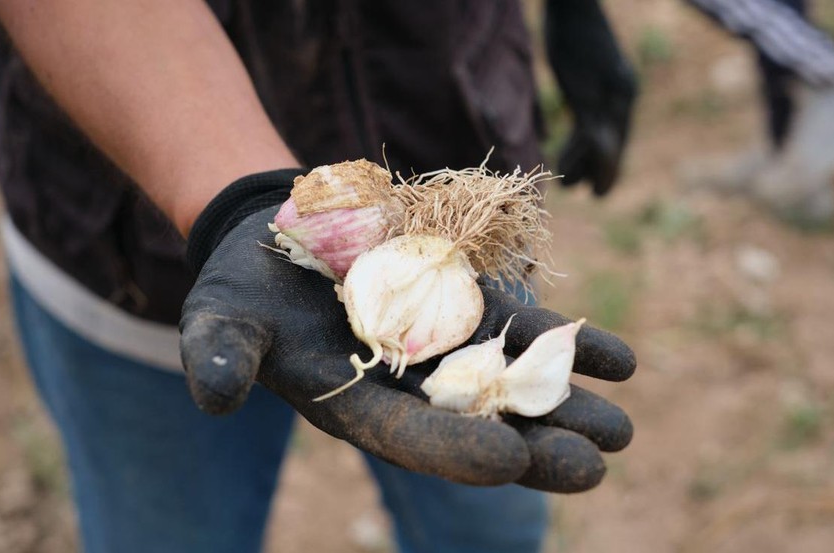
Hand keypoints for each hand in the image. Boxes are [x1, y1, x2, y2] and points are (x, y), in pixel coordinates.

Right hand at [180, 176, 636, 491]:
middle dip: (535, 446)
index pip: (411, 437)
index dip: (458, 450)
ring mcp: (445, 347)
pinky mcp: (467, 307)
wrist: (279, 237)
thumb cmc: (243, 287)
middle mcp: (409, 387)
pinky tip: (621, 360)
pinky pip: (524, 328)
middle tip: (595, 465)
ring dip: (567, 402)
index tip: (511, 459)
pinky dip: (570, 341)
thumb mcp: (219, 319)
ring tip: (622, 426)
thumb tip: (211, 396)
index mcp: (355, 404)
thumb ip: (219, 356)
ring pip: (513, 381)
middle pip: (479, 424)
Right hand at [545, 0, 637, 195]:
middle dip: (607, 169)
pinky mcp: (588, 96)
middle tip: (597, 194)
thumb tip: (583, 103)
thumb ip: (590, 86)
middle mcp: (623, 94)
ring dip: (589, 170)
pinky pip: (587, 138)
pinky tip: (568, 175)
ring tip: (577, 189)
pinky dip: (579, 160)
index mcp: (625, 87)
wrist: (575, 3)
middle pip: (616, 141)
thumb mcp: (587, 61)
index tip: (599, 174)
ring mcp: (607, 96)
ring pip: (603, 145)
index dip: (610, 157)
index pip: (620, 131)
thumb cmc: (577, 26)